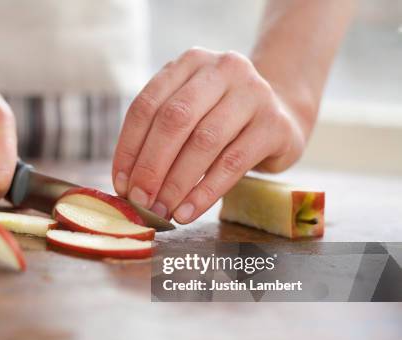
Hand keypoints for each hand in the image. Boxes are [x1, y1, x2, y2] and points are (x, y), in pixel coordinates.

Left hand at [112, 47, 308, 223]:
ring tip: (162, 211)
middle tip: (140, 200)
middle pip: (174, 120)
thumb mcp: (190, 115)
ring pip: (204, 142)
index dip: (129, 148)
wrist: (283, 115)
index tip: (120, 184)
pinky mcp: (274, 124)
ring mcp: (253, 93)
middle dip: (151, 166)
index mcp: (190, 63)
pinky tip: (188, 212)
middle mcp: (222, 69)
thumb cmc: (222, 121)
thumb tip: (128, 186)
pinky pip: (232, 164)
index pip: (147, 105)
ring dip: (176, 183)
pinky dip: (205, 192)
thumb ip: (159, 138)